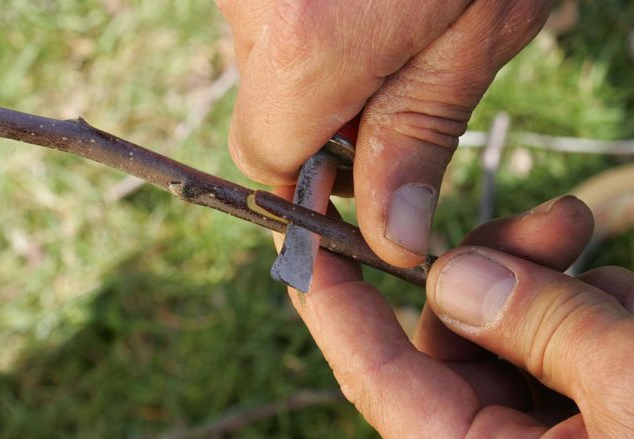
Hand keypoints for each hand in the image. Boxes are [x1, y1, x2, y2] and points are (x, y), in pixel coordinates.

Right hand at [217, 0, 553, 266]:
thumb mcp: (478, 32)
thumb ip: (419, 133)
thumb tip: (388, 237)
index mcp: (308, 41)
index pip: (265, 159)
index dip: (311, 187)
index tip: (364, 185)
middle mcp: (254, 2)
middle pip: (260, 113)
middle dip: (319, 127)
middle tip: (392, 101)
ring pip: (262, 67)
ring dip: (315, 77)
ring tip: (387, 39)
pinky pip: (267, 22)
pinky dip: (307, 33)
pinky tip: (363, 9)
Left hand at [274, 193, 633, 437]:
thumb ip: (547, 330)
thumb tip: (456, 274)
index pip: (376, 376)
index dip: (335, 301)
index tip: (306, 232)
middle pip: (450, 340)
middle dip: (491, 269)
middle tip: (557, 218)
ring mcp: (544, 433)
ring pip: (508, 334)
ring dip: (552, 283)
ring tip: (607, 260)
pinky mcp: (589, 414)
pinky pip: (561, 346)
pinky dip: (590, 310)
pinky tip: (629, 301)